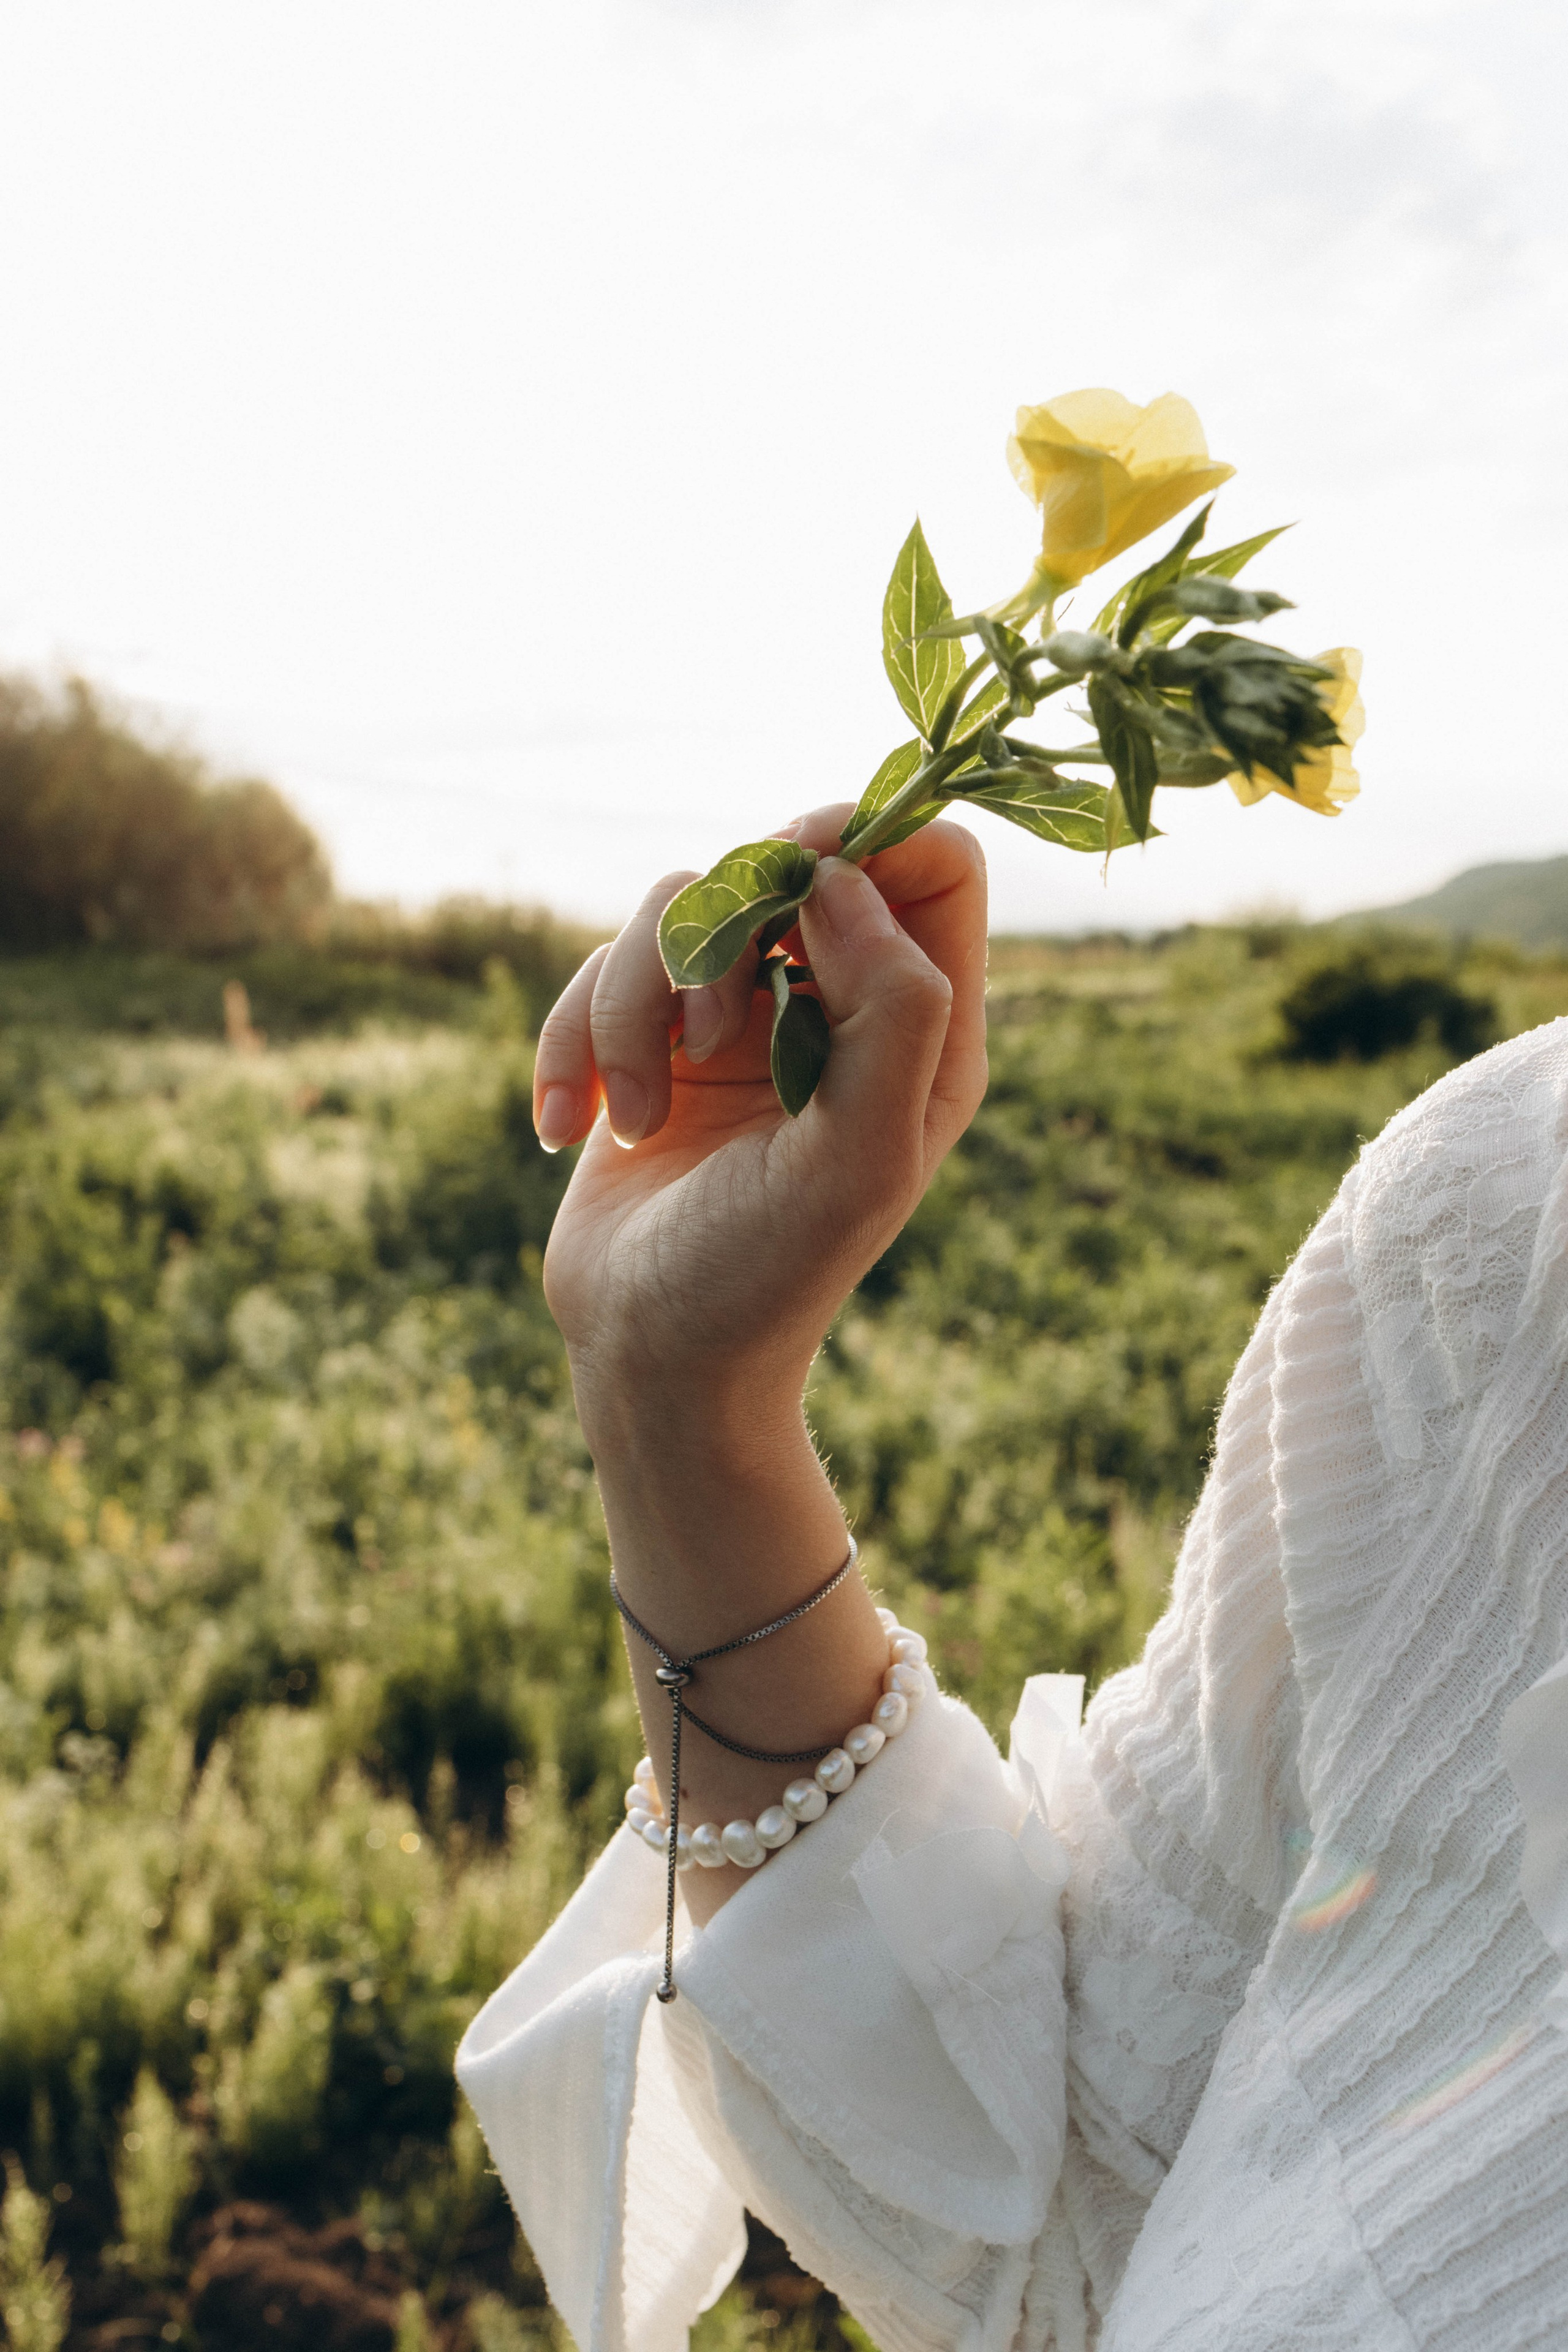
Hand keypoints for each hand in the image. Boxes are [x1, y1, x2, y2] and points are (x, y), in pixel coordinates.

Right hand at [534, 805, 988, 1435]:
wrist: (652, 1359)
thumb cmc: (767, 1275)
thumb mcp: (859, 1159)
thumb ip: (892, 1012)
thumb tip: (843, 883)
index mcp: (924, 1030)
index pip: (935, 864)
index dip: (872, 836)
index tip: (798, 869)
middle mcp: (837, 1006)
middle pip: (791, 860)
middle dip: (726, 935)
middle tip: (707, 1032)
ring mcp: (740, 1016)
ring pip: (682, 905)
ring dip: (634, 1007)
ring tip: (642, 1115)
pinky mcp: (653, 1036)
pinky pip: (605, 965)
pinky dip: (574, 1038)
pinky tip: (576, 1126)